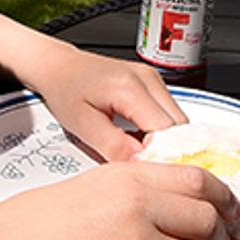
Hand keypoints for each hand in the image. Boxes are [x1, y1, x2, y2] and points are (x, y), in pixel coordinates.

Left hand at [25, 45, 188, 161]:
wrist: (60, 66)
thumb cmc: (66, 90)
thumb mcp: (82, 126)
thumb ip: (114, 147)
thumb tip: (142, 166)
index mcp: (129, 87)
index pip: (165, 130)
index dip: (160, 156)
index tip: (147, 173)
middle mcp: (148, 79)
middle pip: (179, 126)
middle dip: (167, 151)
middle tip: (142, 166)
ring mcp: (153, 79)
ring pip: (179, 121)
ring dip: (165, 142)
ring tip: (138, 152)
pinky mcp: (153, 83)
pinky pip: (170, 113)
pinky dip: (160, 131)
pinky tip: (140, 139)